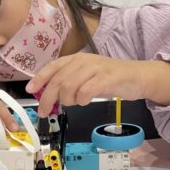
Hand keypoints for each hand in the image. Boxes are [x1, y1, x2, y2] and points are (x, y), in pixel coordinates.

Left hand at [25, 55, 169, 117]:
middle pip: (58, 79)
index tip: (30, 90)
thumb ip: (70, 83)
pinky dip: (82, 99)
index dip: (39, 78)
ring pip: (69, 85)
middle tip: (47, 110)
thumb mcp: (88, 77)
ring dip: (67, 99)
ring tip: (74, 103)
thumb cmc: (112, 79)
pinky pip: (86, 90)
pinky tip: (86, 101)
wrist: (138, 76)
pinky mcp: (107, 78)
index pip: (53, 67)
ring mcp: (96, 68)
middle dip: (49, 98)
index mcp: (78, 59)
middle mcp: (85, 61)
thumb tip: (50, 95)